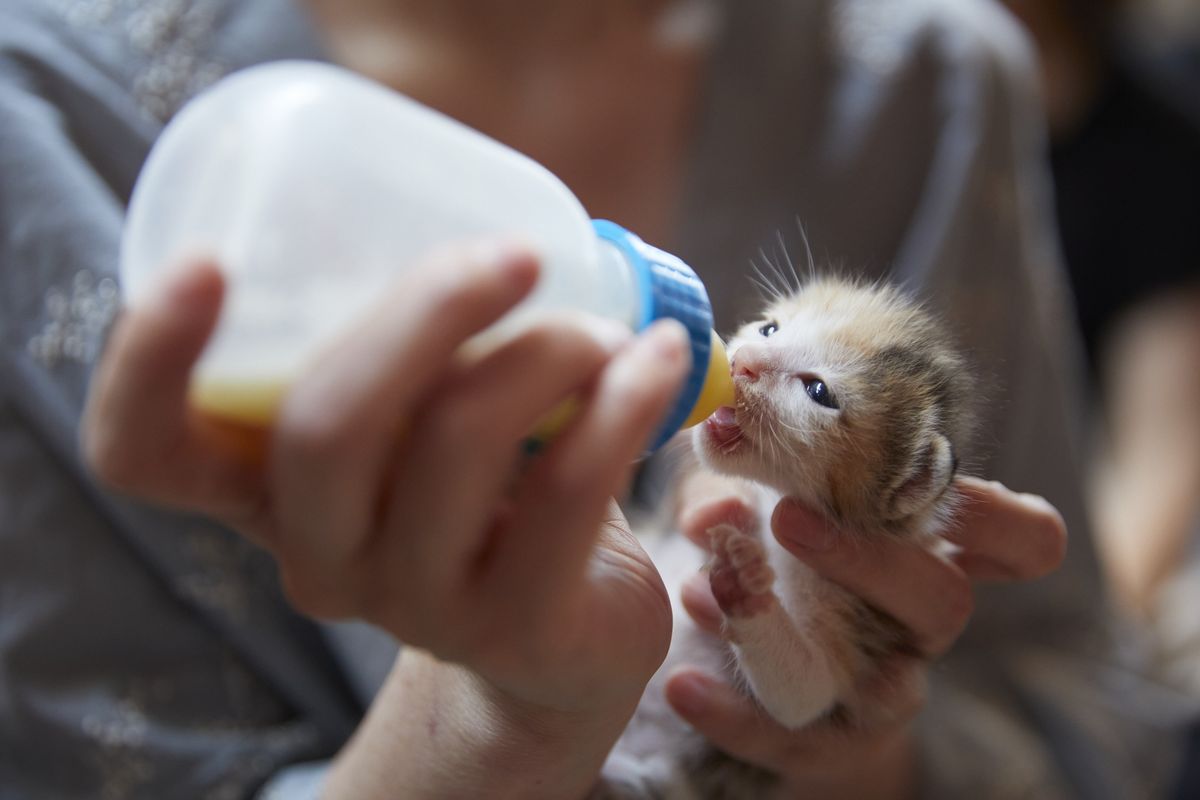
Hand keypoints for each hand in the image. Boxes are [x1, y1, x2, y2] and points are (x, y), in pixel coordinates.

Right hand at [83, 243, 687, 721]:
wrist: (567, 635)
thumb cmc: (491, 492)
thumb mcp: (422, 414)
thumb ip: (412, 337)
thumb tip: (462, 192)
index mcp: (268, 490)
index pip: (147, 454)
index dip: (146, 363)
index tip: (210, 263)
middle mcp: (319, 555)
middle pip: (322, 427)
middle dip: (424, 311)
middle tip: (515, 256)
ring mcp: (413, 603)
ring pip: (455, 445)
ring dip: (545, 350)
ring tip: (607, 329)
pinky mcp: (516, 628)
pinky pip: (565, 495)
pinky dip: (623, 402)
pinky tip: (659, 361)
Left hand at [664, 474, 1066, 798]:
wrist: (769, 675)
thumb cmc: (782, 559)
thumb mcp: (760, 506)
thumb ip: (741, 482)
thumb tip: (714, 479)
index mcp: (931, 554)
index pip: (1021, 540)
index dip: (1005, 515)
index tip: (935, 478)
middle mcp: (920, 626)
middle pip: (945, 599)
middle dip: (871, 558)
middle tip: (787, 518)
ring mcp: (884, 691)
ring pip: (889, 685)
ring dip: (799, 632)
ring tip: (712, 592)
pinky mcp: (828, 742)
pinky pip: (791, 738)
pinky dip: (733, 713)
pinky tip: (685, 684)